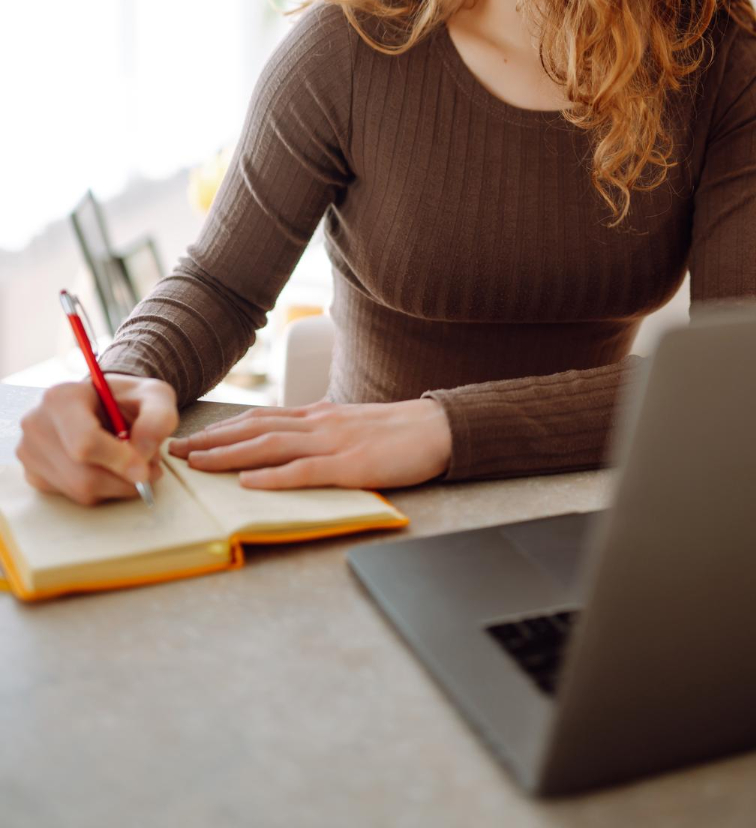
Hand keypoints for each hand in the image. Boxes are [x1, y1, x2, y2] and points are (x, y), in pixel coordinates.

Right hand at [15, 375, 178, 505]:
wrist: (100, 404)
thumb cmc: (126, 400)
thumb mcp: (153, 396)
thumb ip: (158, 418)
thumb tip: (145, 453)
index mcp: (61, 397)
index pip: (84, 442)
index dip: (118, 461)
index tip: (145, 471)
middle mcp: (36, 424)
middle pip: (82, 475)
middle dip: (122, 479)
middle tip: (150, 471)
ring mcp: (30, 452)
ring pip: (79, 490)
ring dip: (115, 486)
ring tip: (131, 465)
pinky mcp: (33, 474)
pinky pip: (71, 496)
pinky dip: (99, 490)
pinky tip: (107, 468)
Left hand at [167, 398, 452, 489]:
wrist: (437, 427)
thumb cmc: (397, 431)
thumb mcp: (351, 424)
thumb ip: (321, 428)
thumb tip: (293, 433)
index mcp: (317, 415)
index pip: (260, 419)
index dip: (222, 429)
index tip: (191, 437)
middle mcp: (318, 423)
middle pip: (254, 428)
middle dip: (211, 440)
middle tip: (175, 450)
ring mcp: (332, 442)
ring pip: (270, 445)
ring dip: (229, 454)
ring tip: (197, 463)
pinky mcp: (350, 465)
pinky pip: (304, 471)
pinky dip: (273, 477)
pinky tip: (248, 482)